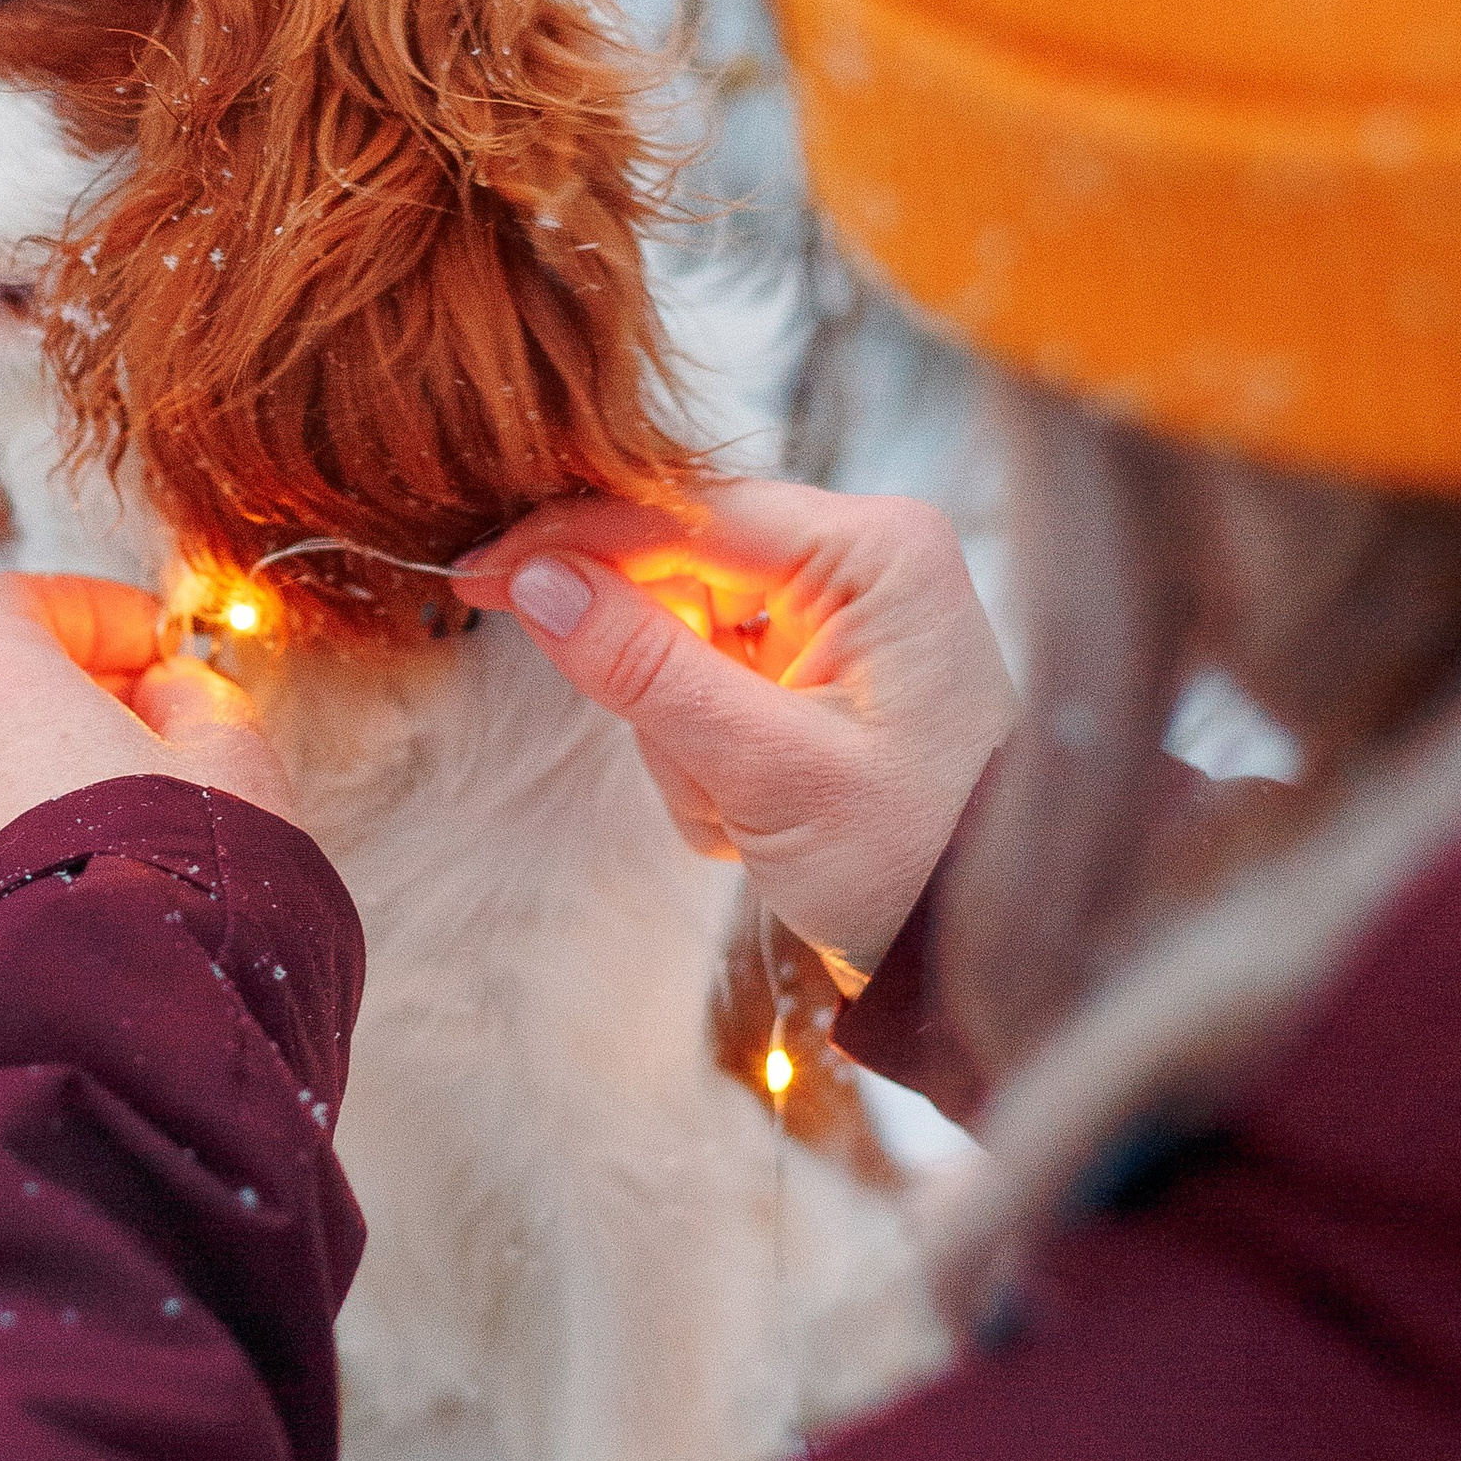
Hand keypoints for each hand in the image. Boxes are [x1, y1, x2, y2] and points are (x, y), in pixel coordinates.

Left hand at [0, 573, 299, 934]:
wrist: (132, 1034)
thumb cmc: (186, 878)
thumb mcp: (232, 755)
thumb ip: (196, 697)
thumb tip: (169, 693)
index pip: (12, 603)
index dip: (92, 611)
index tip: (159, 643)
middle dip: (76, 696)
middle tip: (166, 725)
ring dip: (48, 782)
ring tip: (139, 821)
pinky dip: (30, 856)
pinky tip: (104, 888)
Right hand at [450, 480, 1014, 981]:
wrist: (982, 949)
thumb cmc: (913, 861)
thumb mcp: (770, 770)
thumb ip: (646, 667)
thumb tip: (536, 581)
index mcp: (871, 550)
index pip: (682, 511)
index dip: (571, 543)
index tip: (478, 576)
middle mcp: (858, 562)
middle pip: (674, 581)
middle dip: (664, 695)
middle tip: (707, 775)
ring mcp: (837, 618)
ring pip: (678, 645)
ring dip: (687, 745)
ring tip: (751, 817)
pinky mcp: (816, 670)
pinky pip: (707, 690)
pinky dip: (709, 763)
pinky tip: (760, 818)